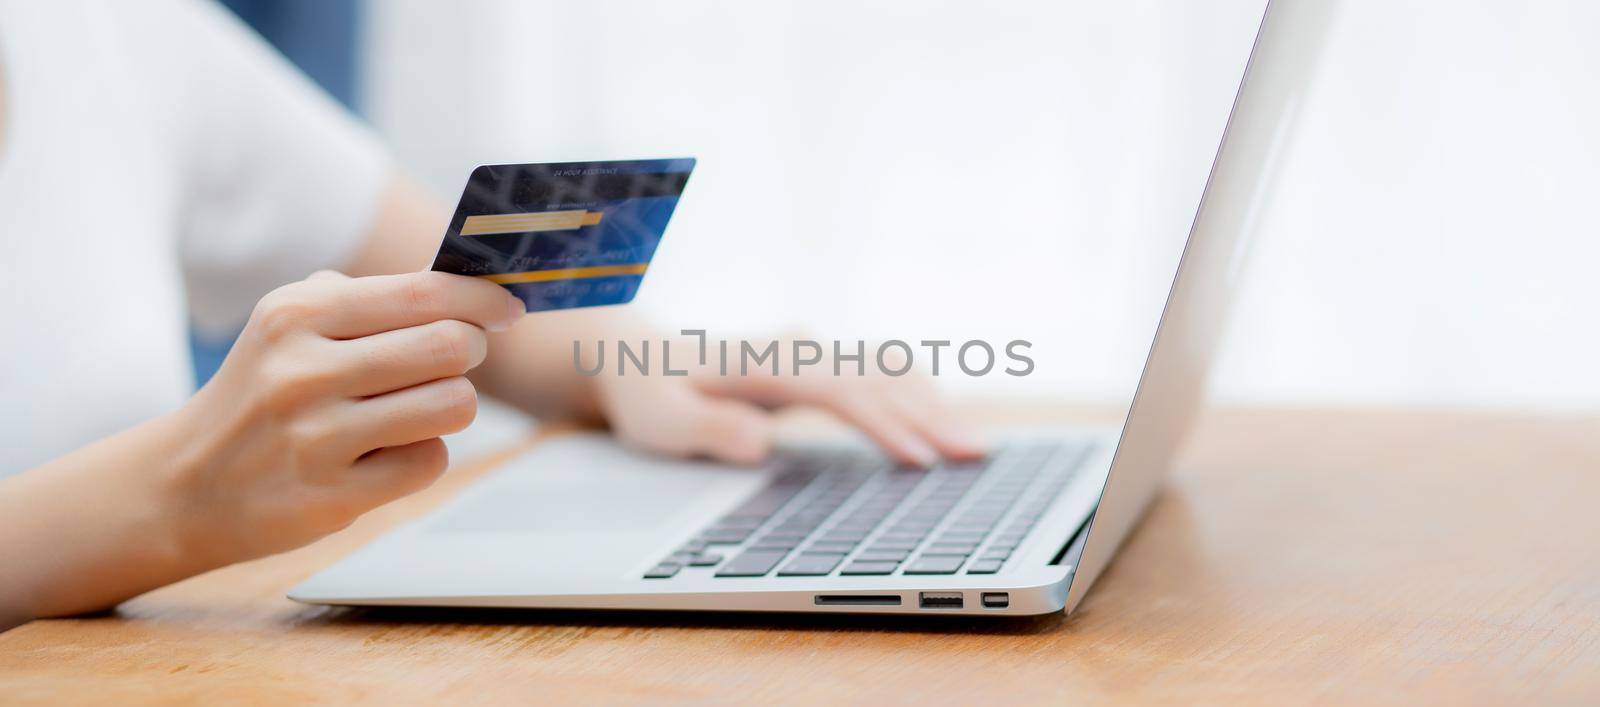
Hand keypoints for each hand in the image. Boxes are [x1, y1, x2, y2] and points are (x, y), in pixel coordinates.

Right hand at [164, 270, 524, 566]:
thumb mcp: (290, 327)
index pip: (423, 293)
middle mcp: (303, 371)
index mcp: (298, 315)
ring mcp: (316, 438)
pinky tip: (386, 453)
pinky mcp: (331, 497)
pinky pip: (429, 461)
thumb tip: (467, 286)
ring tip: (418, 407)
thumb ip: (368, 300)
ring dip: (452, 404)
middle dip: (472, 351)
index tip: (507, 308)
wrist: (183, 483)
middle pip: (450, 346)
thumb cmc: (262, 392)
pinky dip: (424, 454)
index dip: (482, 299)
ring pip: (452, 405)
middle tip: (457, 360)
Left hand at [593, 343, 983, 466]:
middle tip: (973, 455)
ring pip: (887, 372)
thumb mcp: (660, 420)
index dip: (882, 423)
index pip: (838, 390)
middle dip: (928, 416)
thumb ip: (707, 428)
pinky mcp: (821, 365)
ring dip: (932, 404)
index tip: (918, 458)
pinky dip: (918, 396)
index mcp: (764, 362)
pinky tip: (944, 419)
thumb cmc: (651, 395)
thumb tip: (758, 440)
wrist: (641, 359)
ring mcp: (813, 353)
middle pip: (877, 378)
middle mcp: (797, 349)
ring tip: (973, 446)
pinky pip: (881, 375)